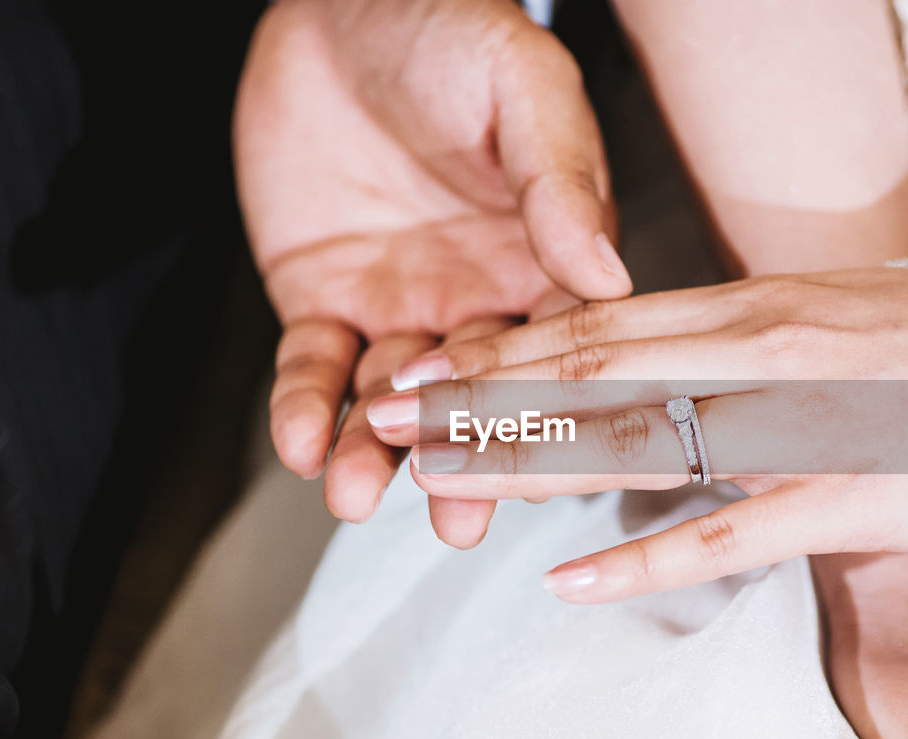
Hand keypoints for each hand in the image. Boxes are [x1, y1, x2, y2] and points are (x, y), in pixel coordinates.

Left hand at [236, 0, 628, 520]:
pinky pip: (313, 366)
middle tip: (455, 518)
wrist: (340, 9)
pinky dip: (302, 407)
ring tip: (357, 495)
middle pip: (475, 396)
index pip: (555, 349)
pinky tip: (300, 445)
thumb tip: (608, 273)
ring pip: (390, 398)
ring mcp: (401, 307)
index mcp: (546, 262)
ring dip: (374, 451)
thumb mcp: (520, 90)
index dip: (542, 407)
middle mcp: (479, 300)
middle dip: (462, 457)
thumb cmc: (450, 35)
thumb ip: (558, 178)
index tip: (534, 462)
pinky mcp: (325, 301)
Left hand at [367, 255, 907, 600]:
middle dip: (476, 396)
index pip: (603, 320)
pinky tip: (569, 580)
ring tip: (436, 482)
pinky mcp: (845, 495)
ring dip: (524, 466)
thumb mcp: (850, 306)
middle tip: (384, 411)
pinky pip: (724, 532)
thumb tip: (705, 345)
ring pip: (633, 442)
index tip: (431, 361)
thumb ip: (768, 329)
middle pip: (590, 372)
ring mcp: (798, 423)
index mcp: (759, 304)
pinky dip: (641, 559)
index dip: (505, 343)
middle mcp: (760, 350)